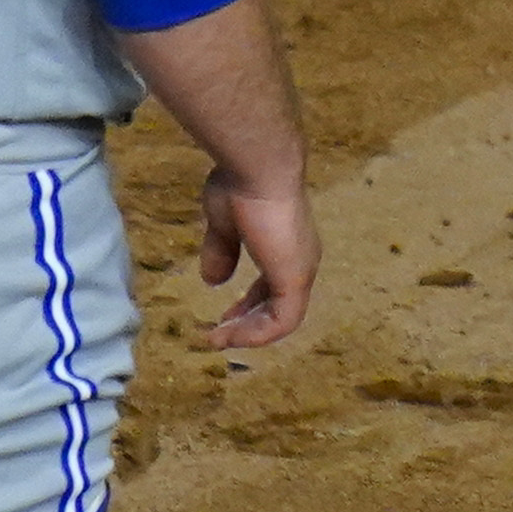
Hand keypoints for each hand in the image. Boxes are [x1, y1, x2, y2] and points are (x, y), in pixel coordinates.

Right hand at [197, 172, 318, 349]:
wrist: (257, 171)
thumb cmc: (239, 188)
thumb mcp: (223, 226)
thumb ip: (221, 253)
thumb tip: (213, 281)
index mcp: (284, 248)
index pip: (271, 287)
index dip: (248, 305)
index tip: (222, 315)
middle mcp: (298, 262)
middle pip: (277, 306)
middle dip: (247, 323)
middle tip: (220, 334)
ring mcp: (299, 272)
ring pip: (280, 319)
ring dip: (249, 334)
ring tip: (219, 340)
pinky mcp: (294, 281)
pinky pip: (280, 322)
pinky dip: (256, 335)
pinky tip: (230, 336)